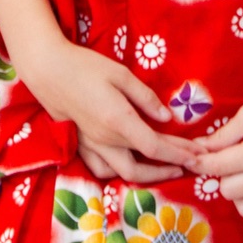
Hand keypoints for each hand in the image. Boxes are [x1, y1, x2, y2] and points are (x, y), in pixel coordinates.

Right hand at [27, 39, 194, 184]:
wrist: (46, 70)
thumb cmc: (85, 66)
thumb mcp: (120, 74)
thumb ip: (145, 97)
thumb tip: (166, 117)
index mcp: (118, 122)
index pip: (155, 147)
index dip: (178, 154)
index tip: (196, 155)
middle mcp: (105, 141)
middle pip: (141, 168)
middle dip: (168, 168)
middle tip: (188, 163)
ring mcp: (90, 146)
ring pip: (121, 174)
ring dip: (145, 176)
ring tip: (164, 168)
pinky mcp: (79, 144)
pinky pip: (101, 169)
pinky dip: (118, 173)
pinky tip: (128, 164)